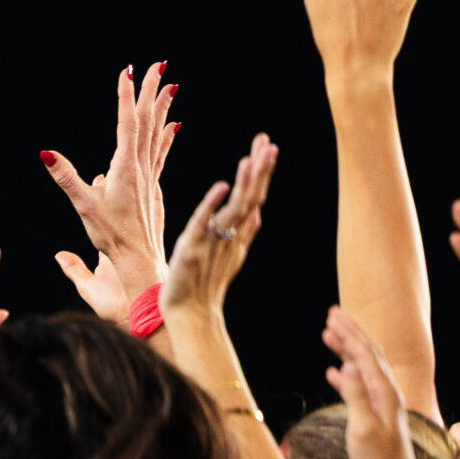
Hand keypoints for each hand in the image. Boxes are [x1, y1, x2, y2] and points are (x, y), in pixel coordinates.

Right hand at [44, 64, 178, 325]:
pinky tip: (174, 127)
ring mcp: (148, 177)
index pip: (127, 123)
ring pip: (156, 134)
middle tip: (158, 65)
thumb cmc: (111, 236)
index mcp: (125, 168)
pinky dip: (166, 136)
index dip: (126, 96)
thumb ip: (66, 177)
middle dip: (151, 92)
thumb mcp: (84, 206)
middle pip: (146, 121)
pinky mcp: (151, 188)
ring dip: (161, 108)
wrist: (138, 260)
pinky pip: (160, 153)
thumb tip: (46, 154)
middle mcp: (141, 168)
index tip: (128, 71)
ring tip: (170, 86)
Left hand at [164, 134, 279, 320]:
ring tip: (253, 156)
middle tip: (267, 141)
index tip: (268, 146)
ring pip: (235, 208)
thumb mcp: (228, 255)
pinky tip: (222, 186)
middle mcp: (230, 237)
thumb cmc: (204, 287)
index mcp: (237, 235)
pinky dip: (213, 205)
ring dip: (245, 182)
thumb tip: (258, 209)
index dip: (262, 173)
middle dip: (260, 170)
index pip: (253, 197)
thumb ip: (244, 232)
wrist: (191, 316)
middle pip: (250, 198)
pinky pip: (204, 224)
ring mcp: (214, 243)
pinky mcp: (192, 250)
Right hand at [322, 306, 421, 458]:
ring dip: (346, 350)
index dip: (349, 334)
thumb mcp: (363, 427)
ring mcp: (380, 403)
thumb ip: (357, 395)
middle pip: (367, 354)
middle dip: (350, 333)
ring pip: (362, 367)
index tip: (332, 317)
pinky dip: (344, 375)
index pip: (365, 354)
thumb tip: (349, 366)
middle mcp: (385, 392)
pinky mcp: (373, 416)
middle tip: (332, 315)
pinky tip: (333, 372)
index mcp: (384, 391)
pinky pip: (358, 386)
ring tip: (329, 336)